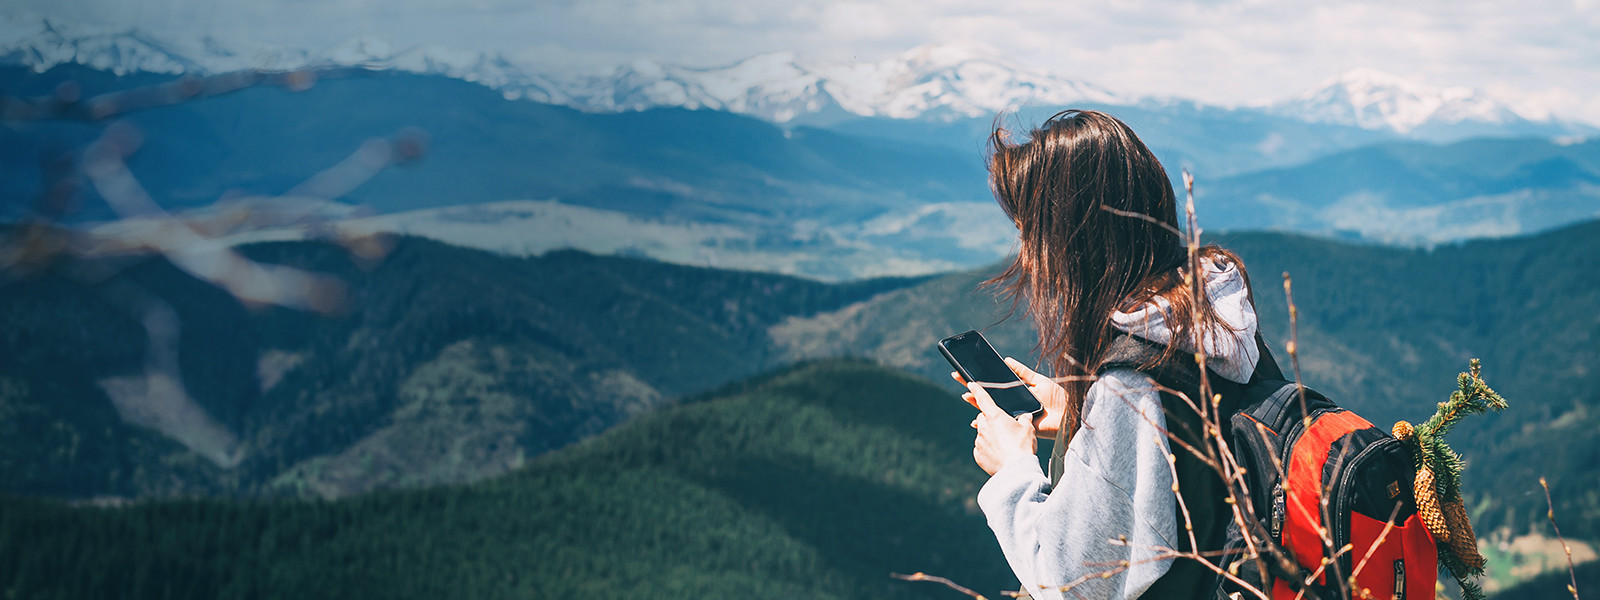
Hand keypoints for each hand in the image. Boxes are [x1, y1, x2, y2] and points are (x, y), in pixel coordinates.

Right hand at [952, 357, 1068, 438]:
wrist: (1069, 414)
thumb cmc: (1058, 398)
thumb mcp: (1038, 381)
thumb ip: (1023, 372)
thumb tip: (1006, 360)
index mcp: (1017, 393)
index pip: (994, 386)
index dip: (981, 380)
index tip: (966, 372)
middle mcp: (1013, 404)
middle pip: (988, 397)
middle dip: (972, 388)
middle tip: (957, 377)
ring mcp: (1013, 416)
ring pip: (989, 410)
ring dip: (975, 404)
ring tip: (964, 396)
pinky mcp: (1017, 426)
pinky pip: (999, 424)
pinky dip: (986, 423)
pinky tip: (976, 419)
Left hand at [966, 380, 1036, 475]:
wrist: (1017, 471)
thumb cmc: (1024, 447)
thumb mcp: (1029, 430)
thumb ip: (1025, 420)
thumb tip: (1026, 416)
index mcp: (995, 416)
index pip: (983, 399)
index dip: (977, 390)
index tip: (970, 384)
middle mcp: (984, 427)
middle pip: (982, 417)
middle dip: (990, 419)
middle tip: (1003, 428)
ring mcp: (979, 442)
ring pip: (982, 434)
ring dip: (990, 436)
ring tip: (1005, 445)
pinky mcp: (978, 455)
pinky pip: (981, 448)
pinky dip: (988, 449)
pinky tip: (999, 454)